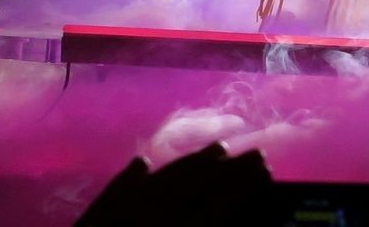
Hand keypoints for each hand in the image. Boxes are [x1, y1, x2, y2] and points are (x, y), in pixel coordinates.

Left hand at [75, 144, 272, 226]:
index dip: (242, 186)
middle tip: (249, 153)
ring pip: (148, 188)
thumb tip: (233, 226)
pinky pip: (104, 202)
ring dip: (182, 167)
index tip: (265, 168)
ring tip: (212, 150)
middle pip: (184, 191)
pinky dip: (124, 182)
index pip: (214, 210)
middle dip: (220, 170)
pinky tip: (141, 164)